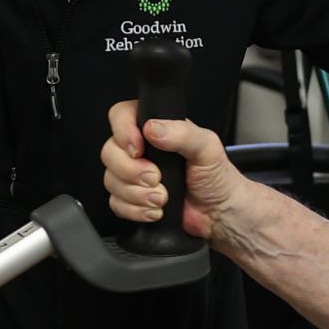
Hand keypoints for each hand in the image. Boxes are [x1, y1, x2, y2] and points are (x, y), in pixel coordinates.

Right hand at [101, 101, 242, 239]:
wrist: (218, 212)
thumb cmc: (216, 176)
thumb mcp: (207, 147)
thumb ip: (182, 133)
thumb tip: (153, 128)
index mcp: (156, 128)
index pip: (121, 116)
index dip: (123, 132)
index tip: (138, 149)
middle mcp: (141, 149)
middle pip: (109, 152)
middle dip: (131, 171)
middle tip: (156, 178)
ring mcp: (133, 174)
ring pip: (111, 180)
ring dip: (137, 194)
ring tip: (162, 197)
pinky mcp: (131, 199)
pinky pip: (116, 203)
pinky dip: (136, 210)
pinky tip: (156, 209)